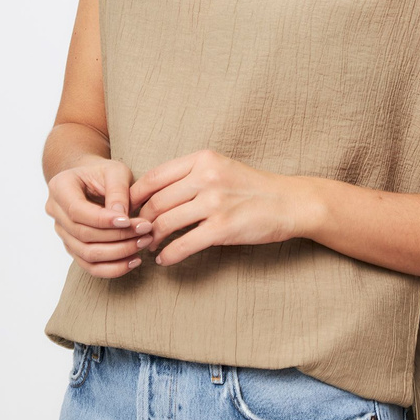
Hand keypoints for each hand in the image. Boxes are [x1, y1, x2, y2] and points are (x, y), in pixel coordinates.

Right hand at [46, 156, 154, 277]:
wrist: (91, 180)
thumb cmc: (103, 172)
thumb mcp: (115, 171)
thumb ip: (118, 190)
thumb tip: (122, 216)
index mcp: (59, 187)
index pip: (77, 210)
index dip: (102, 220)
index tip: (129, 221)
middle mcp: (55, 212)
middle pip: (83, 234)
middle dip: (117, 236)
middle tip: (146, 230)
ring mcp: (62, 233)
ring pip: (87, 254)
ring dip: (118, 253)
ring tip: (144, 242)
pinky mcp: (73, 248)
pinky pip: (90, 266)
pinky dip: (113, 268)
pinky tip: (134, 260)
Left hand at [128, 149, 304, 266]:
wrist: (290, 202)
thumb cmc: (253, 187)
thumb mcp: (221, 168)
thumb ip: (190, 175)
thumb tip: (153, 193)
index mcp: (202, 159)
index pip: (154, 177)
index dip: (135, 196)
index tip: (129, 210)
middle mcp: (206, 177)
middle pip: (156, 201)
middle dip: (142, 221)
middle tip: (137, 234)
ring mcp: (215, 203)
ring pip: (166, 223)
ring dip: (152, 239)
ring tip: (150, 247)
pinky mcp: (223, 228)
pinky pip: (184, 244)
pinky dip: (169, 255)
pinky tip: (165, 260)